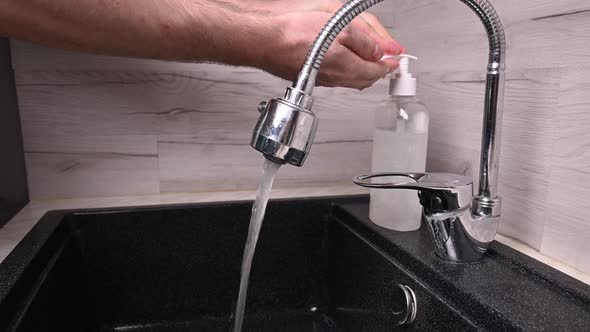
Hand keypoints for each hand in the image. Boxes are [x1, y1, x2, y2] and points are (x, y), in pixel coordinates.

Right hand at [245, 0, 403, 89]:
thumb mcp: (339, 25)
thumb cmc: (294, 32)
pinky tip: (346, 59)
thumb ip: (365, 40)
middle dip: (379, 67)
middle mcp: (337, 78)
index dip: (391, 62)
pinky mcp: (313, 77)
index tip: (398, 56)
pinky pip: (338, 77)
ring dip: (364, 69)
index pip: (378, 70)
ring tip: (370, 57)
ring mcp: (324, 80)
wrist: (264, 41)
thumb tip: (382, 51)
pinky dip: (348, 69)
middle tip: (388, 57)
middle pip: (367, 78)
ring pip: (352, 78)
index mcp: (347, 66)